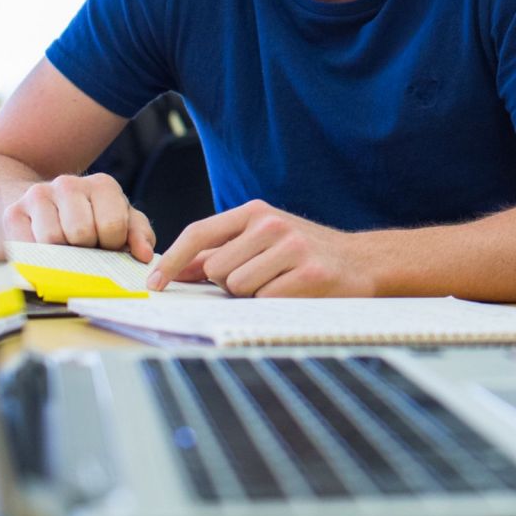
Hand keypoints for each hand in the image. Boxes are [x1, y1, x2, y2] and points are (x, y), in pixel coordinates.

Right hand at [3, 171, 153, 262]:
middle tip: (83, 248)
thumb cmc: (91, 219)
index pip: (112, 226)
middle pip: (80, 233)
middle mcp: (68, 184)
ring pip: (52, 240)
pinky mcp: (12, 212)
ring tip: (64, 248)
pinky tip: (43, 251)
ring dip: (60, 253)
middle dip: (85, 250)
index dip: (111, 245)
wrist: (46, 206)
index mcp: (102, 185)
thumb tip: (143, 255)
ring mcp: (38, 195)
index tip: (106, 245)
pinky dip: (35, 256)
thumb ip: (138, 235)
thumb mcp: (122, 221)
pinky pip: (25, 246)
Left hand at [147, 200, 371, 296]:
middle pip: (215, 269)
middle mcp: (271, 224)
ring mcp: (292, 247)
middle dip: (230, 283)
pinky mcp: (309, 273)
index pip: (199, 232)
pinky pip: (265, 300)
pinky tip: (294, 292)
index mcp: (255, 212)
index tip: (153, 284)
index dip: (171, 261)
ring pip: (238, 287)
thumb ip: (219, 253)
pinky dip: (273, 304)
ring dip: (252, 295)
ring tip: (279, 283)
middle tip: (261, 277)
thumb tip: (175, 270)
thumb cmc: (305, 252)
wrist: (362, 261)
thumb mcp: (262, 240)